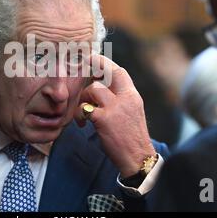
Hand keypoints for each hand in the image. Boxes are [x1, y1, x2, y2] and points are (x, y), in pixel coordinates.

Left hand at [74, 54, 155, 177]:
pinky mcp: (104, 120)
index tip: (94, 60)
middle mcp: (126, 98)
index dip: (105, 63)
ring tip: (84, 110)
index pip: (120, 72)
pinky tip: (81, 123)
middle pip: (108, 72)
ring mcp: (115, 108)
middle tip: (84, 64)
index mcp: (133, 96)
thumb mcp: (132, 112)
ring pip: (94, 89)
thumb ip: (121, 98)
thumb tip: (104, 86)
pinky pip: (84, 108)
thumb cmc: (132, 137)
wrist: (137, 157)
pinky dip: (79, 114)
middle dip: (95, 65)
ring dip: (84, 97)